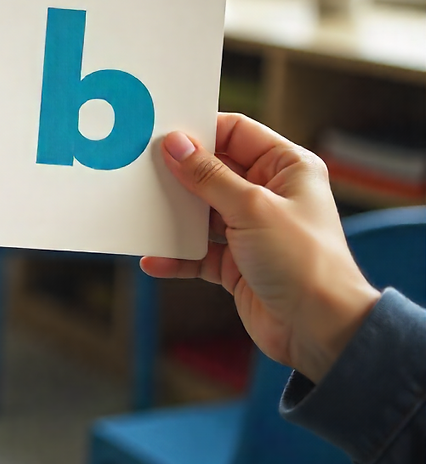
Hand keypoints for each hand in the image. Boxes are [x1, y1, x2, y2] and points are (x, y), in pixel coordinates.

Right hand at [143, 113, 379, 382]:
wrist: (320, 331)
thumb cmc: (304, 262)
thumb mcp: (251, 208)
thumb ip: (208, 176)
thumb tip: (175, 144)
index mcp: (287, 167)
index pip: (237, 133)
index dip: (201, 131)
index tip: (163, 135)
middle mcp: (269, 194)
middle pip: (213, 171)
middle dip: (179, 174)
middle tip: (142, 171)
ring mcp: (251, 229)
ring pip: (201, 212)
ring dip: (174, 216)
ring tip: (143, 213)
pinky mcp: (236, 263)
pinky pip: (197, 251)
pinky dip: (176, 255)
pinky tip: (154, 259)